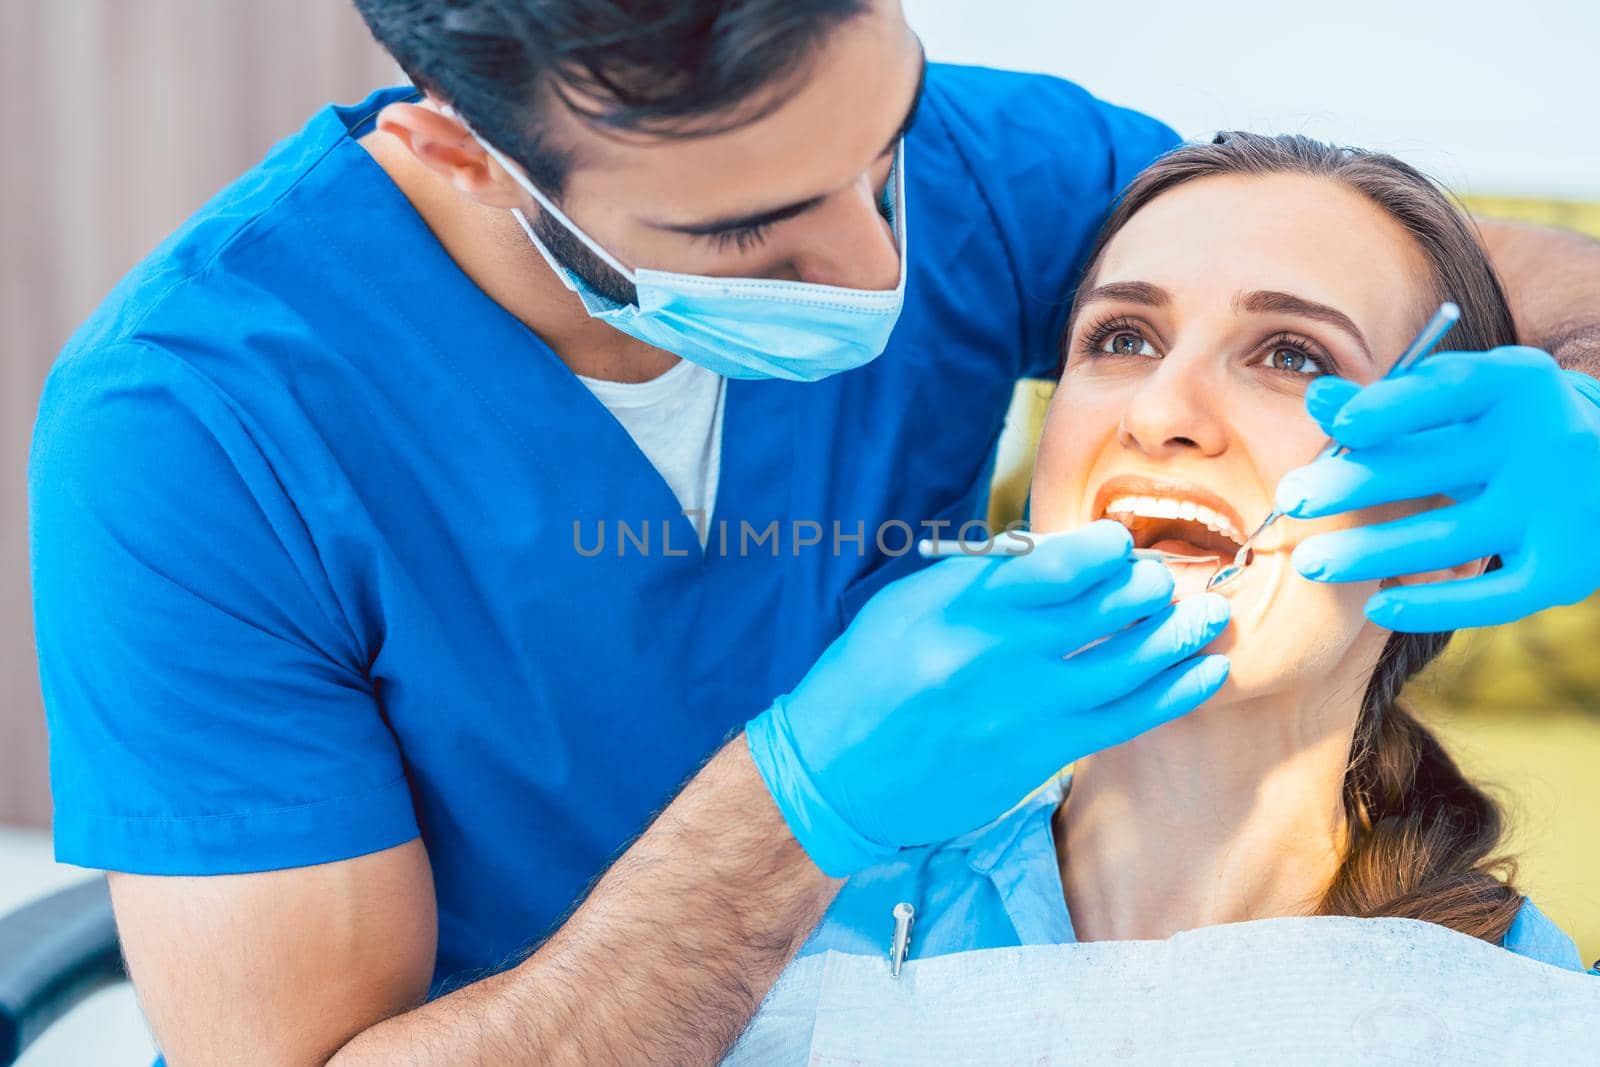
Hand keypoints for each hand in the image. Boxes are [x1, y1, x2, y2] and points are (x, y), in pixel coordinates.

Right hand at [745, 521, 1229, 876]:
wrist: (835, 776)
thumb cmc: (867, 677)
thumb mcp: (908, 605)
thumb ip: (983, 578)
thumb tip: (1061, 554)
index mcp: (962, 609)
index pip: (1058, 567)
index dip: (1104, 549)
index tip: (1117, 543)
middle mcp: (1001, 657)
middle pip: (1106, 610)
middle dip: (1148, 585)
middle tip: (1161, 578)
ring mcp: (1027, 711)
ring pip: (1131, 665)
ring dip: (1179, 634)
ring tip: (1208, 615)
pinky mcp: (1042, 756)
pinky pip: (1127, 720)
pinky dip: (1174, 693)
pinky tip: (1207, 670)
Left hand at [1275, 347, 1599, 631]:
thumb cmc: (1501, 430)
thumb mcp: (1458, 404)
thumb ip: (1388, 401)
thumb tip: (1318, 398)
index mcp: (1517, 385)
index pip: (1449, 389)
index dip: (1392, 408)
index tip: (1336, 426)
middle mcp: (1547, 441)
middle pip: (1436, 467)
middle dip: (1356, 486)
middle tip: (1290, 501)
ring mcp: (1561, 510)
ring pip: (1450, 537)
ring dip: (1373, 553)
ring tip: (1309, 561)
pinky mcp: (1564, 570)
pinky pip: (1492, 597)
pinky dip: (1434, 605)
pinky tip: (1376, 607)